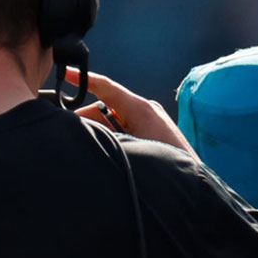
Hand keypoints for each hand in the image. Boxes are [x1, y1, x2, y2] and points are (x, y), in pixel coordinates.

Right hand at [66, 68, 194, 155]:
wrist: (190, 184)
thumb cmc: (165, 163)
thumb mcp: (129, 147)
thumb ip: (106, 135)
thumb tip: (86, 130)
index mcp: (142, 109)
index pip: (107, 88)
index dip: (86, 79)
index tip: (68, 72)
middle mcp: (146, 111)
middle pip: (104, 109)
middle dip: (87, 121)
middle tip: (75, 137)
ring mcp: (149, 122)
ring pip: (111, 121)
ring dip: (99, 133)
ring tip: (97, 150)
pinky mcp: (151, 133)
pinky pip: (123, 129)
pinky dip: (111, 138)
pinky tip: (108, 153)